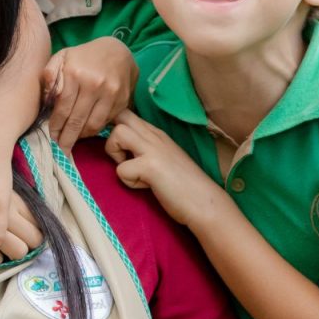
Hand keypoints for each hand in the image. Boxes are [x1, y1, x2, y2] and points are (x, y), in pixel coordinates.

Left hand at [43, 37, 138, 149]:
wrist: (117, 50)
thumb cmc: (84, 56)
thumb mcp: (62, 57)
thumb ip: (49, 74)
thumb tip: (46, 98)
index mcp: (75, 74)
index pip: (63, 108)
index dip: (56, 126)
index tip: (51, 138)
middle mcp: (94, 85)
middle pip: (77, 121)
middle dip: (67, 139)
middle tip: (61, 150)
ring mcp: (111, 93)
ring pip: (93, 125)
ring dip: (81, 136)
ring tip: (73, 140)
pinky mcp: (122, 100)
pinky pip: (106, 121)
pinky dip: (95, 129)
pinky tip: (86, 130)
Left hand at [105, 109, 222, 227]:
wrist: (206, 204)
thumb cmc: (184, 187)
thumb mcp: (164, 159)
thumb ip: (145, 149)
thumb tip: (123, 150)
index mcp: (158, 134)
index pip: (128, 114)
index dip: (116, 128)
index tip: (121, 150)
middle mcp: (156, 136)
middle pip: (121, 115)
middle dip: (112, 136)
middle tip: (122, 158)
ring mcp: (154, 149)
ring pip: (117, 133)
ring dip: (115, 154)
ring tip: (131, 170)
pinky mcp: (151, 167)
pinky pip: (121, 169)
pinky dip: (128, 182)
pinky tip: (145, 187)